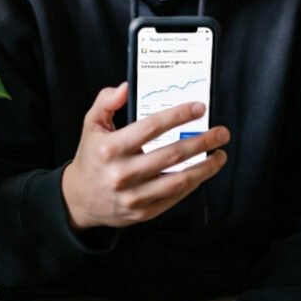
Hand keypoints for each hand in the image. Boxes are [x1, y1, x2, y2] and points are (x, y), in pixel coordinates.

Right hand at [61, 82, 229, 229]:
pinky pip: (174, 197)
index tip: (199, 108)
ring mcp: (134, 196)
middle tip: (221, 133)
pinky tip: (203, 172)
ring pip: (179, 180)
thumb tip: (124, 87)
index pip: (151, 128)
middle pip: (172, 154)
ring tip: (220, 155)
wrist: (79, 199)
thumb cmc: (91, 156)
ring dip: (205, 167)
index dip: (178, 116)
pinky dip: (193, 184)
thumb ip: (106, 102)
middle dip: (202, 141)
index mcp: (110, 149)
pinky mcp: (143, 213)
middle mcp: (122, 174)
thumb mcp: (91, 124)